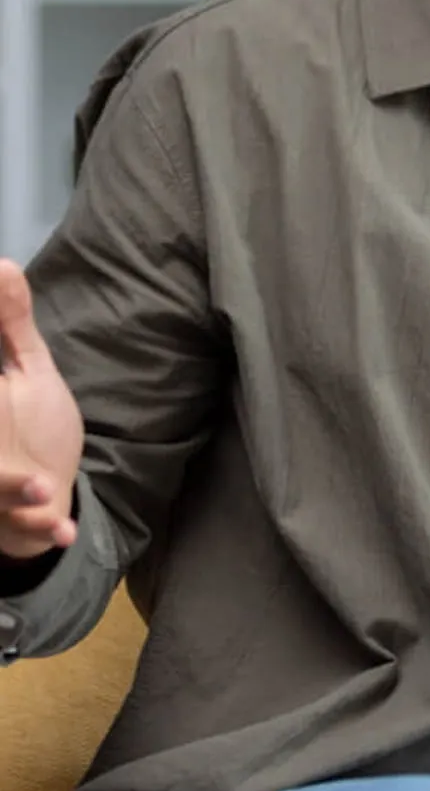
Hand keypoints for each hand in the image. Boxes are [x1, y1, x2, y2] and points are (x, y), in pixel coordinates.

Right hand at [0, 261, 81, 561]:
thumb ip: (11, 323)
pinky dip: (41, 527)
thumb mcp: (27, 371)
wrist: (45, 499)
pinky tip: (62, 528)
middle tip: (7, 398)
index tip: (8, 385)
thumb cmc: (28, 429)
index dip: (0, 362)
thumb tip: (4, 262)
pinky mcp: (10, 519)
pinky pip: (20, 524)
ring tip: (40, 486)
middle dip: (3, 469)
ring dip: (12, 489)